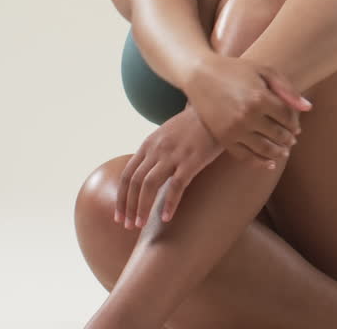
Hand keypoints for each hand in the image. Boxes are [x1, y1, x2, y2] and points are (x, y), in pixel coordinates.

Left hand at [115, 103, 221, 226]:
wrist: (217, 110)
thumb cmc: (196, 123)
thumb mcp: (169, 133)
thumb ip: (157, 150)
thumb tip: (150, 170)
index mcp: (149, 144)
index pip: (127, 175)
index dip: (121, 198)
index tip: (119, 216)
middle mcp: (157, 149)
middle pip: (134, 182)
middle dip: (128, 207)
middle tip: (128, 226)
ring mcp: (174, 154)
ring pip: (149, 185)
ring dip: (142, 207)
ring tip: (140, 225)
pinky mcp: (193, 160)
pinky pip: (176, 185)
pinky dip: (169, 203)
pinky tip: (166, 217)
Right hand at [186, 54, 311, 163]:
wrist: (200, 75)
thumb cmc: (236, 70)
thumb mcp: (264, 71)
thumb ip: (287, 90)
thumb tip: (308, 108)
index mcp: (260, 97)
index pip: (287, 117)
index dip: (295, 123)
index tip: (296, 126)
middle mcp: (247, 115)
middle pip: (278, 134)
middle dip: (288, 139)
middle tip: (292, 141)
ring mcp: (234, 129)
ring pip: (264, 149)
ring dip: (278, 153)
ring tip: (283, 152)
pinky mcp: (222, 138)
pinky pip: (244, 156)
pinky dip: (259, 162)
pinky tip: (269, 164)